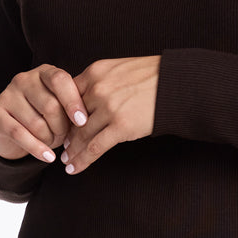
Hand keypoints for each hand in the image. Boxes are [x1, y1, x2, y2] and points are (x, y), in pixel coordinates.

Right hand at [0, 64, 88, 162]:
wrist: (10, 130)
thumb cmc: (45, 116)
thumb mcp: (61, 108)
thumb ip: (72, 107)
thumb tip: (87, 119)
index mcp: (44, 72)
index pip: (60, 80)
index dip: (73, 101)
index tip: (83, 121)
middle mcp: (24, 79)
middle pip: (50, 105)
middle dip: (62, 127)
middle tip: (65, 137)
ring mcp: (7, 95)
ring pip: (36, 123)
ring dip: (49, 139)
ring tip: (53, 141)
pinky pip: (20, 134)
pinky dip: (37, 148)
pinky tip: (48, 157)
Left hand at [60, 55, 160, 173]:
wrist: (176, 83)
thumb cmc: (152, 76)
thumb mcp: (119, 69)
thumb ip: (99, 81)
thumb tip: (86, 100)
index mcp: (95, 72)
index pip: (69, 96)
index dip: (63, 114)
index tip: (60, 125)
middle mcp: (98, 89)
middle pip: (73, 118)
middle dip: (66, 134)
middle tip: (61, 146)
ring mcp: (109, 109)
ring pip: (81, 135)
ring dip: (71, 150)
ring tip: (67, 160)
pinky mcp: (121, 126)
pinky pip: (95, 147)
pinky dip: (82, 160)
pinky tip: (74, 168)